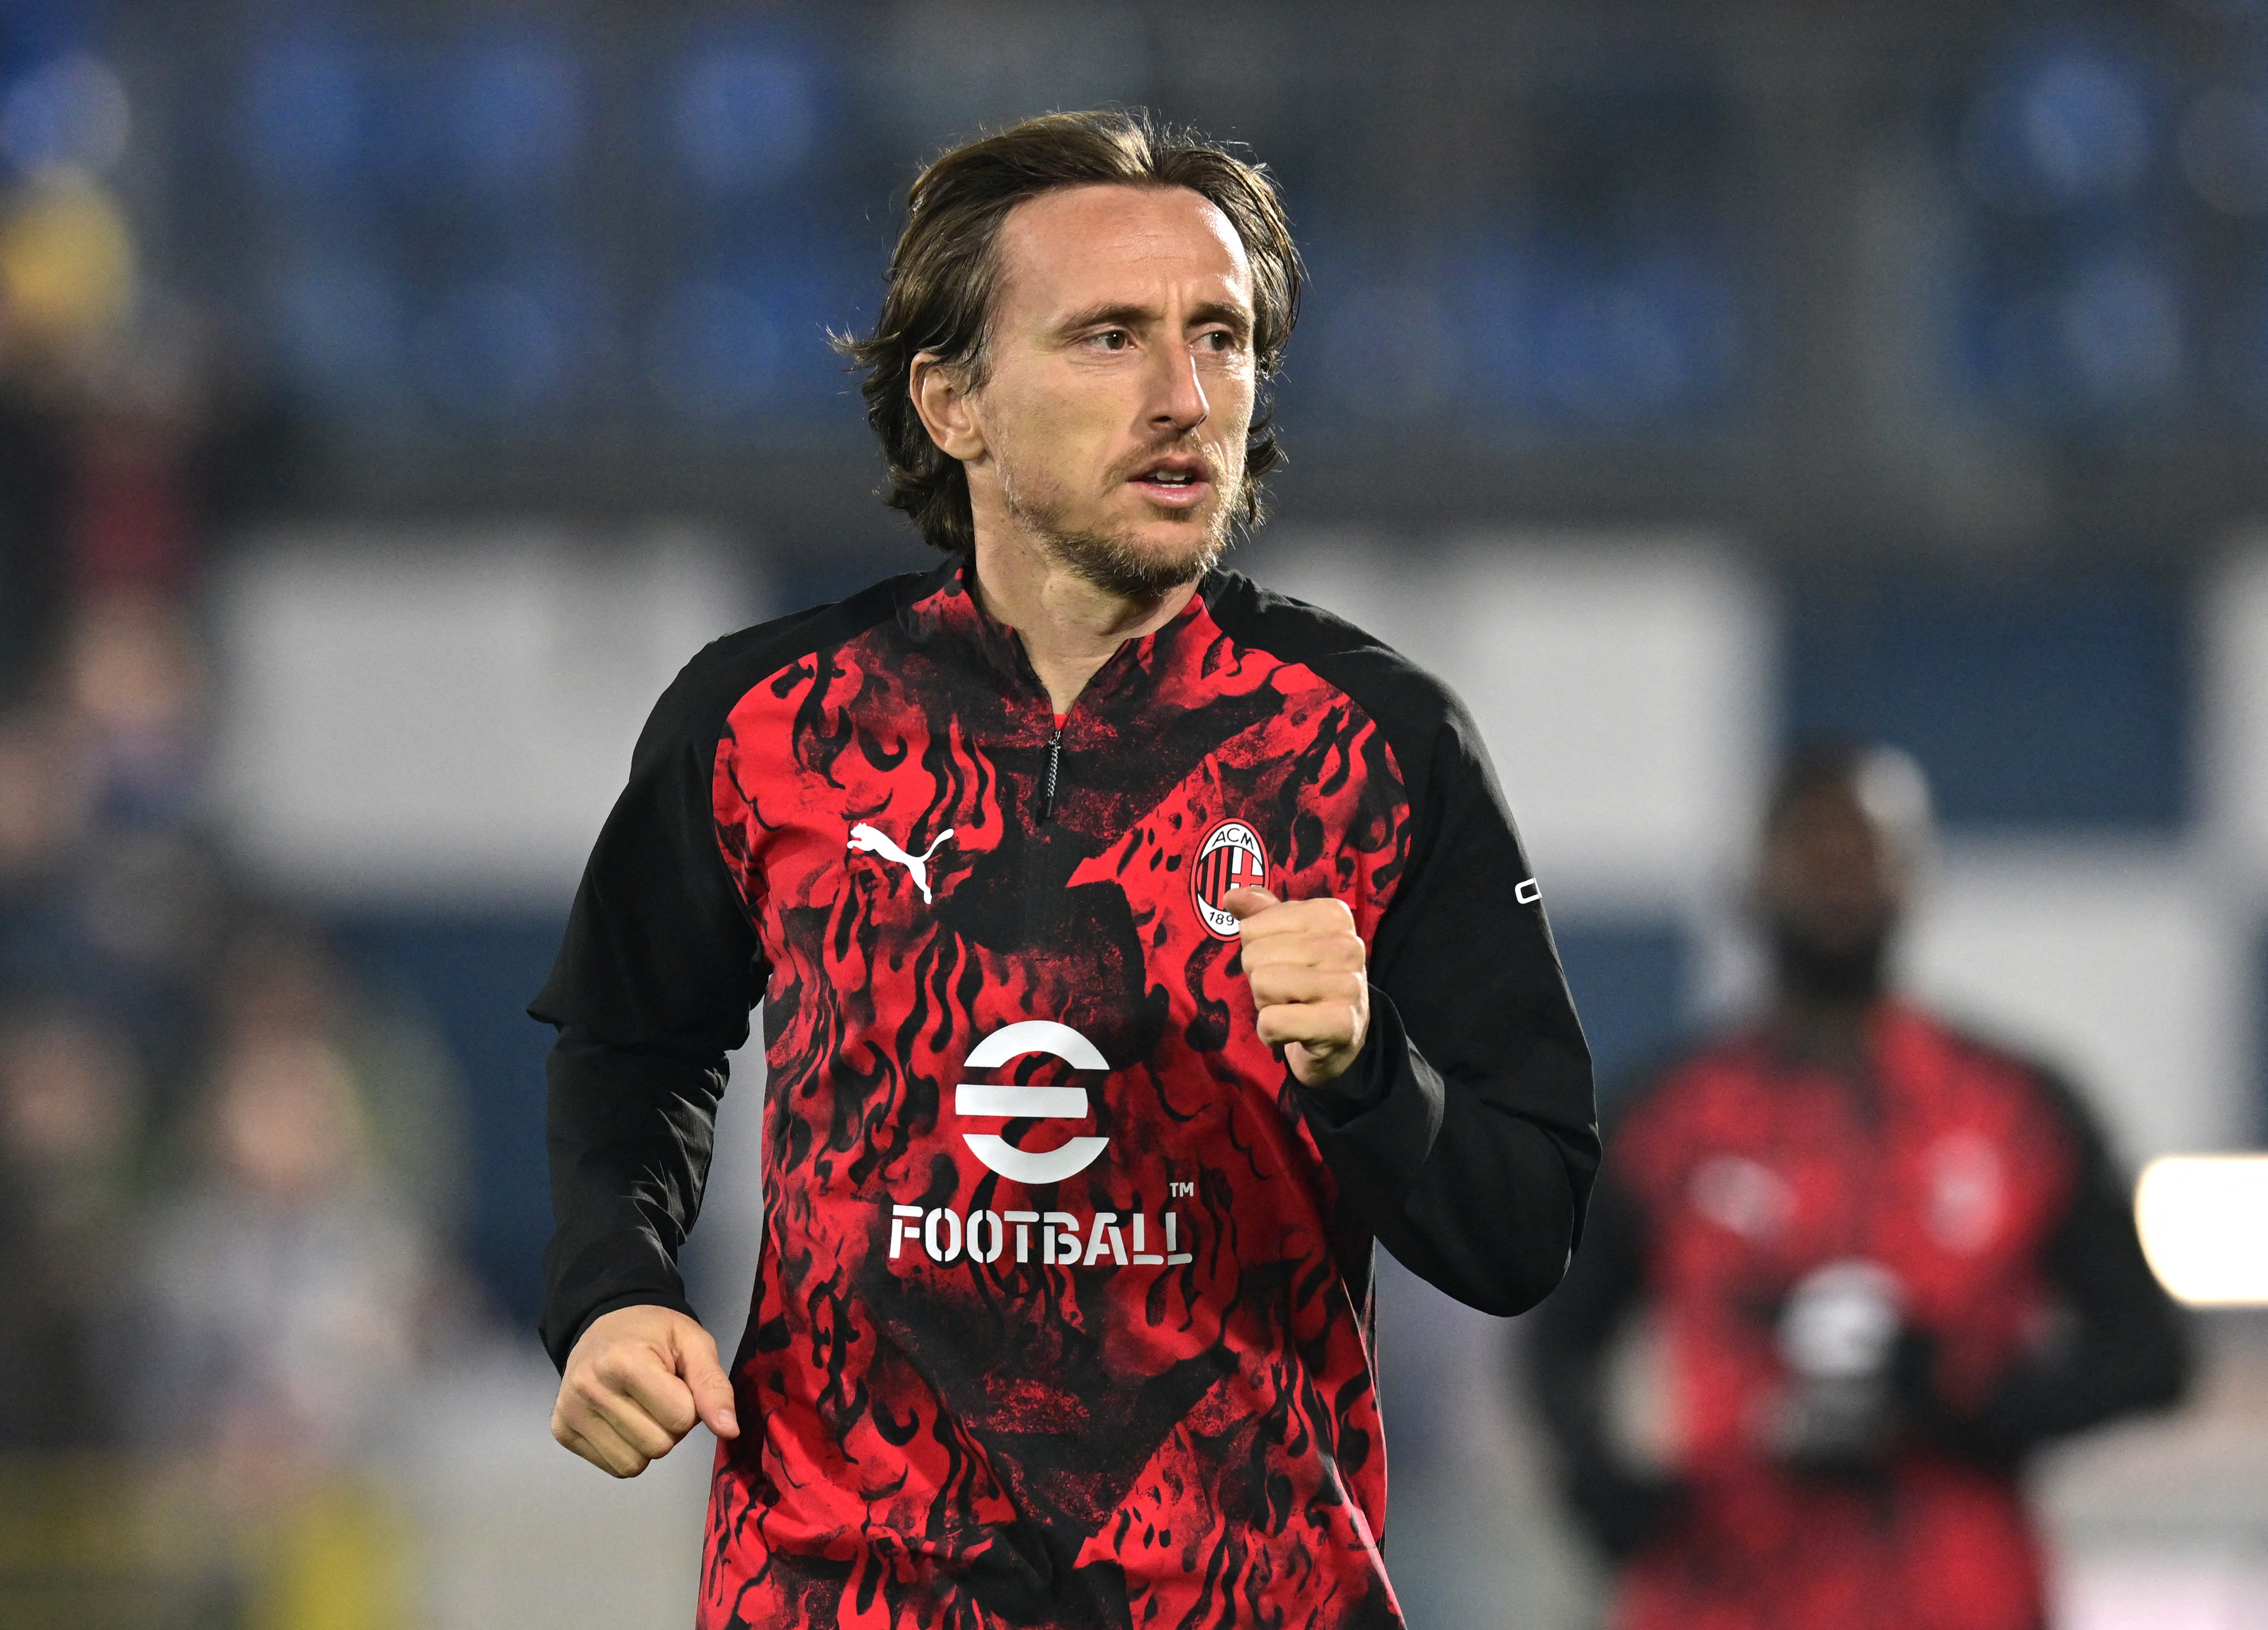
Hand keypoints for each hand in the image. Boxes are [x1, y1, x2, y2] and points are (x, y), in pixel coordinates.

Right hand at [552, 1305, 739, 1477]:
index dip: (690, 1406)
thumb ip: (713, 1385)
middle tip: (659, 1397)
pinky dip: (627, 1451)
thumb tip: (730, 1431)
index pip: (681, 1418)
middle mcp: (590, 1389)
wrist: (603, 1325)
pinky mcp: (561, 1432)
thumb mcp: (694, 1343)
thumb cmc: (654, 1333)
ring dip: (649, 1443)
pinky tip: (621, 1420)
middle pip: (659, 1446)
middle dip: (670, 1427)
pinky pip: (613, 1468)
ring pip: (635, 1464)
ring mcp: (571, 1413)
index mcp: (624, 1361)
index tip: (677, 1384)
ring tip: (641, 1408)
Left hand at [1222, 887, 1368, 1087]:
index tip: (1286, 962)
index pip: (1253, 926)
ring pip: (1263, 985)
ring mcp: (1348, 985)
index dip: (1257, 949)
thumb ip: (1261, 914)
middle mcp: (1347, 944)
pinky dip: (1270, 1032)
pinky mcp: (1340, 1024)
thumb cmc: (1308, 976)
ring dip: (1266, 1004)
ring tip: (1291, 1007)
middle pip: (1255, 955)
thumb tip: (1231, 895)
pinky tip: (1292, 1030)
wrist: (1343, 1032)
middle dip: (1260, 978)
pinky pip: (1272, 1022)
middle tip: (1288, 990)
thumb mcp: (1287, 937)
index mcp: (1332, 914)